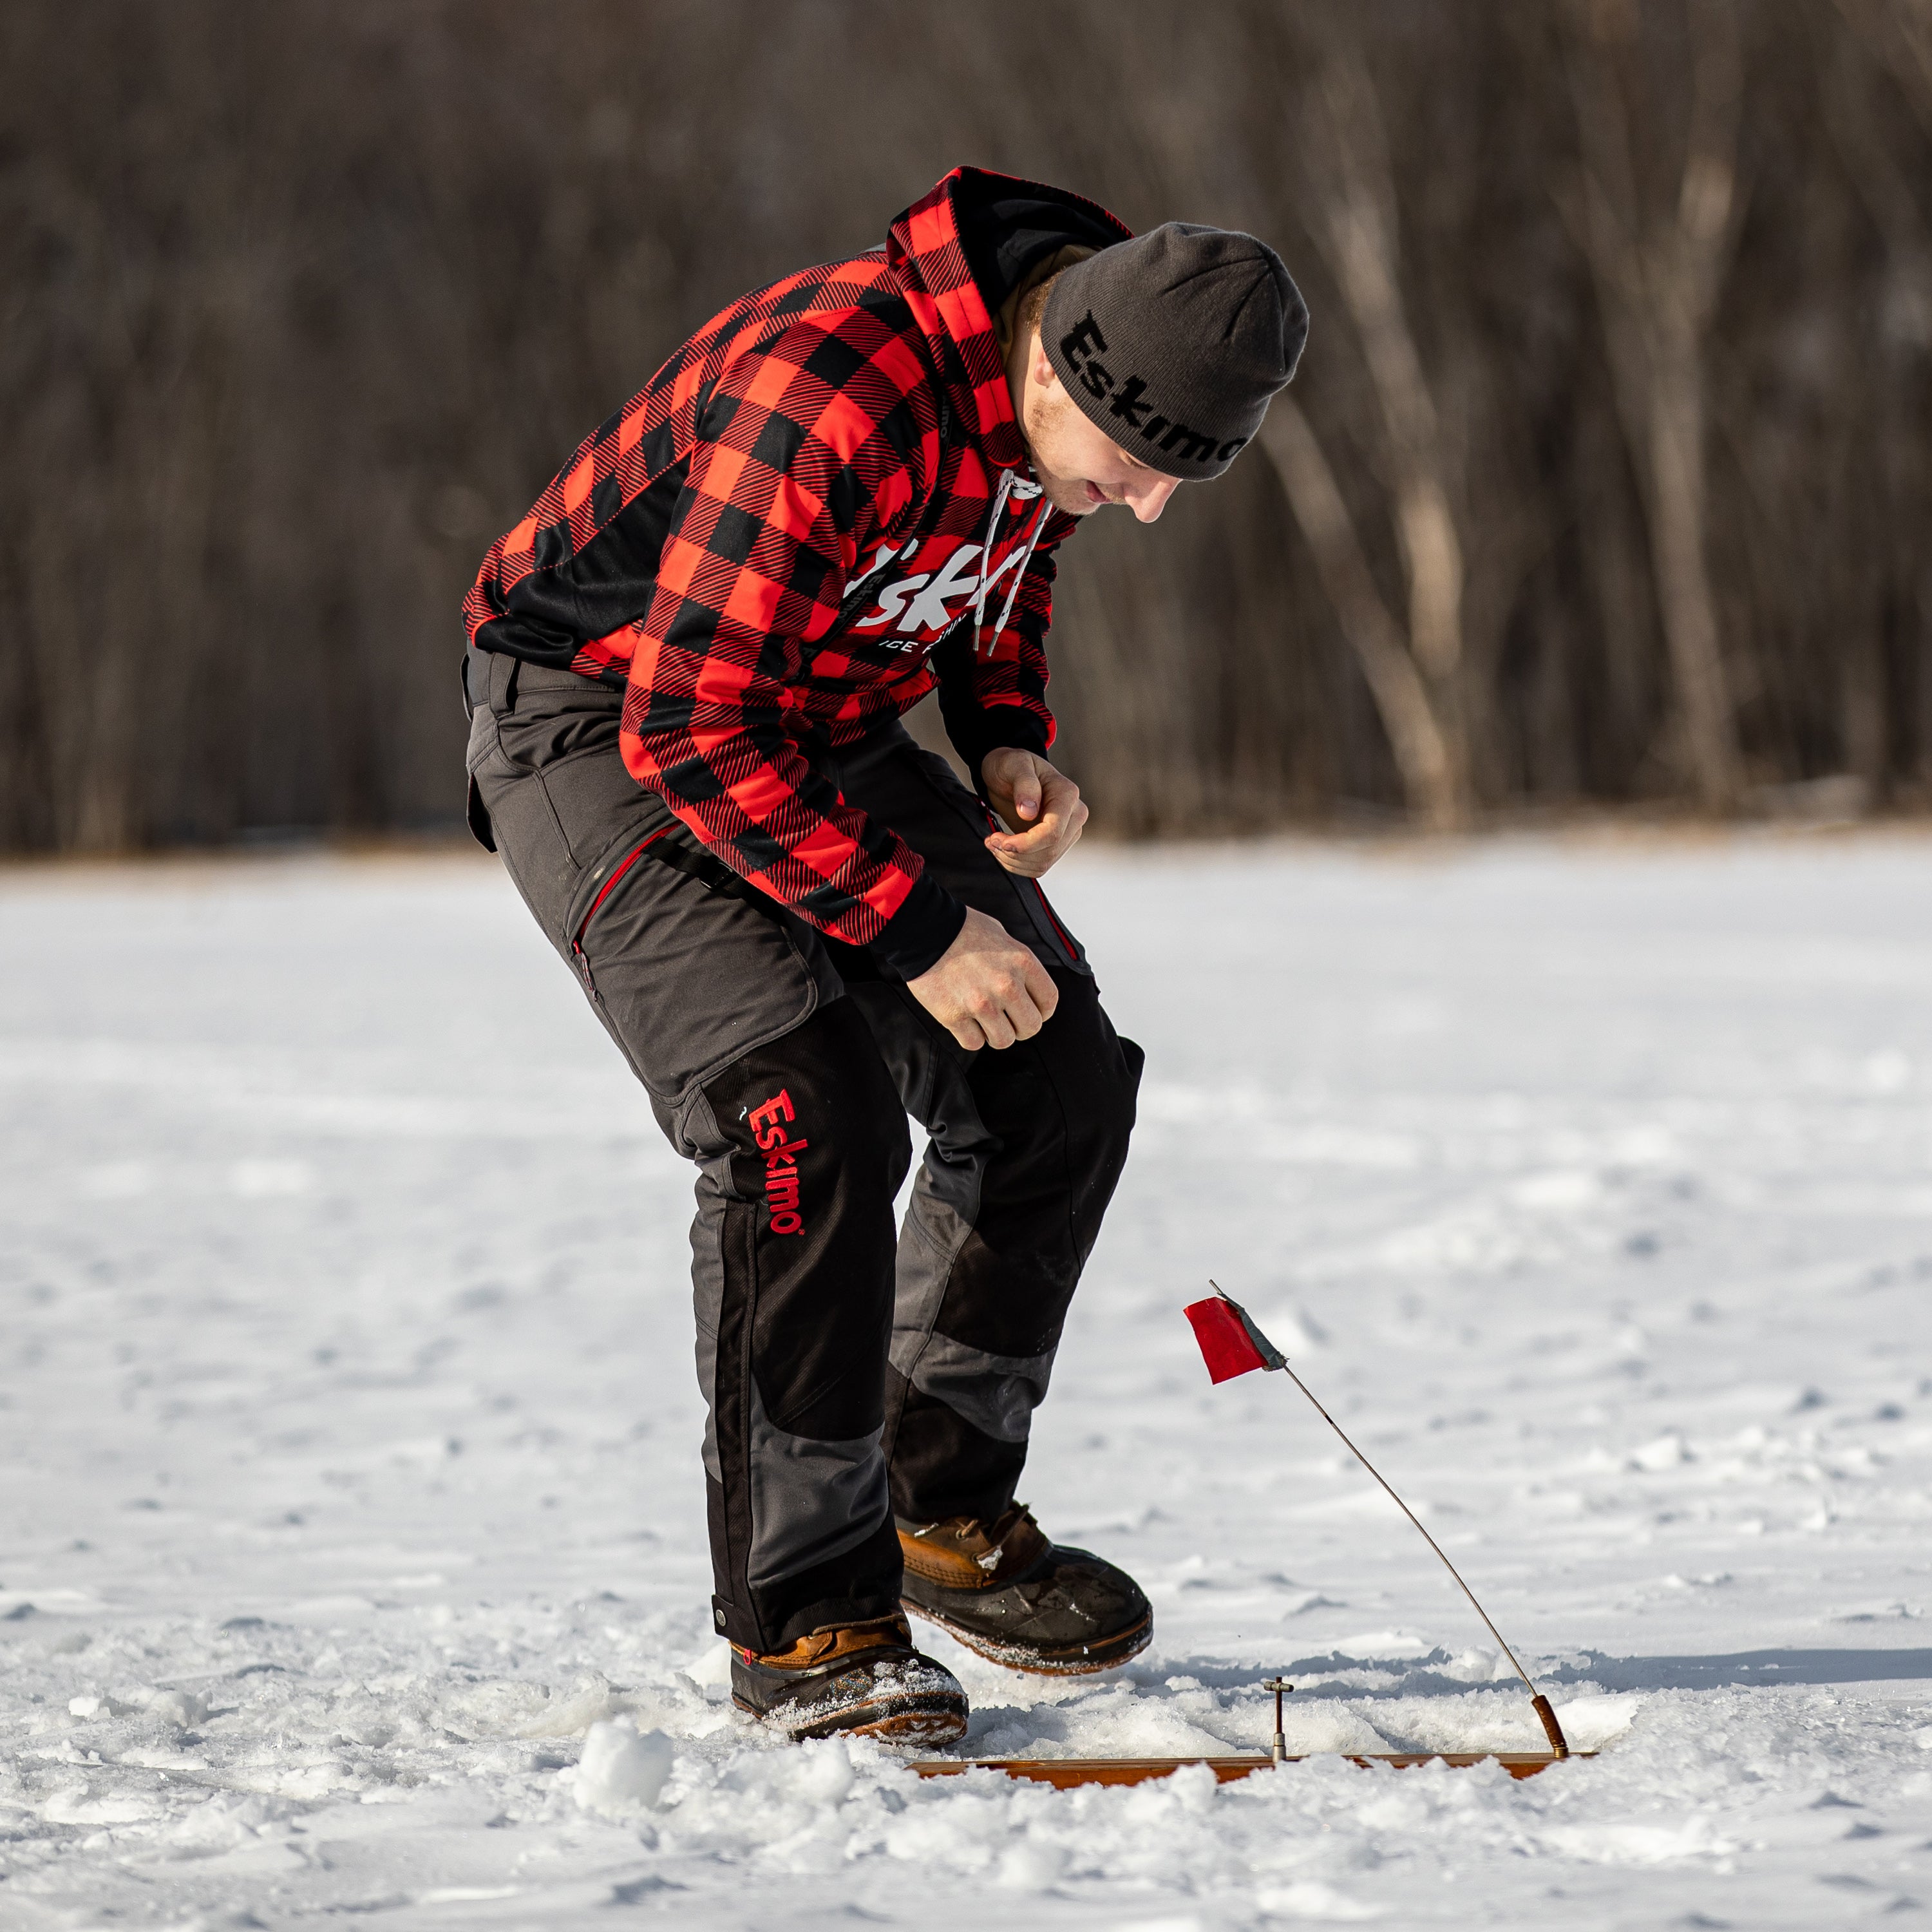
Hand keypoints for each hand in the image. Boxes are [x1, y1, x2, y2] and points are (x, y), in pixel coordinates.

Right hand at [906, 906, 1058, 1050]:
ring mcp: (980, 1003)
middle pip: (1030, 1027)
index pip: (1048, 1001)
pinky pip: (973, 1043)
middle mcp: (1006, 985)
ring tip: (984, 1020)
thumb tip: (1025, 983)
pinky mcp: (954, 1016)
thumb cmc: (962, 928)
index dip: (1042, 1011)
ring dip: (995, 1034)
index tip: (1032, 1011)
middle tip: (1007, 1020)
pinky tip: (965, 1021)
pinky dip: (971, 1036)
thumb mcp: (1002, 936)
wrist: (924, 929)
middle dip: (1020, 1027)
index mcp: (1022, 963)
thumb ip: (1016, 962)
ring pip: (1003, 1041)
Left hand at [980, 748, 1087, 877]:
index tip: (1000, 840)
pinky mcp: (1054, 844)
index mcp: (1067, 795)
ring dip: (1014, 860)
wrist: (1009, 773)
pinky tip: (1003, 849)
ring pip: (1044, 863)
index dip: (1026, 844)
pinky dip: (1017, 863)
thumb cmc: (1012, 765)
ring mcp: (1066, 831)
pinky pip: (1038, 865)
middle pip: (1049, 851)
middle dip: (1016, 853)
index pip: (1053, 832)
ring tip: (994, 843)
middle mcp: (1073, 815)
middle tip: (991, 840)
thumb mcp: (1014, 764)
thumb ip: (1024, 784)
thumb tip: (1029, 811)